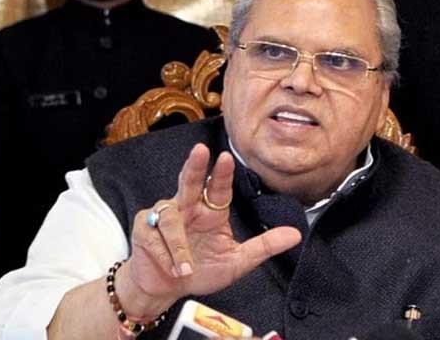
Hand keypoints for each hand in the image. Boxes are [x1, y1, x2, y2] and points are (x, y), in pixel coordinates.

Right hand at [120, 143, 301, 316]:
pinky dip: (164, 253)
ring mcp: (164, 216)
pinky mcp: (144, 228)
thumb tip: (296, 235)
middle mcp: (188, 208)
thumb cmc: (200, 271)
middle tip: (201, 151)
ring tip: (186, 268)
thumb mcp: (237, 262)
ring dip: (178, 245)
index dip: (222, 173)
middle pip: (190, 181)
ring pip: (170, 217)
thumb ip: (264, 246)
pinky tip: (171, 268)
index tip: (226, 157)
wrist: (165, 290)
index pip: (218, 188)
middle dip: (195, 166)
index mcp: (211, 212)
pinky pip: (153, 236)